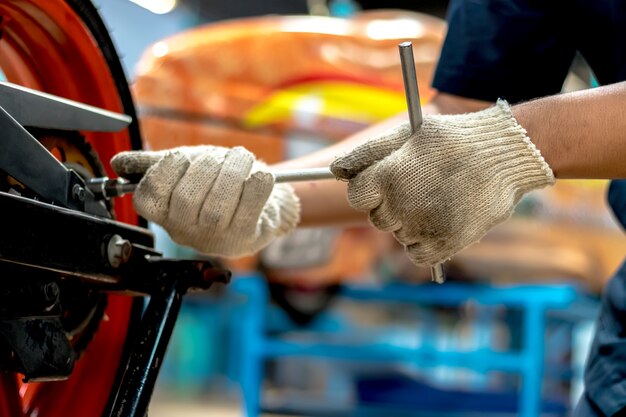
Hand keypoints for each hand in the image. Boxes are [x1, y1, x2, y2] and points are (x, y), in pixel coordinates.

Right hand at [111, 146, 299, 256]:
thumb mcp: (185, 170)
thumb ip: (153, 165)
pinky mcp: (245, 238)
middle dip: (204, 167)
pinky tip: (259, 175)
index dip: (164, 172)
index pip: (149, 198)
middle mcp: (186, 232)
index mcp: (165, 215)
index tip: (182, 156)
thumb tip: (120, 163)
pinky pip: (249, 210)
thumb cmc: (219, 185)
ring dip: (232, 172)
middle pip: (186, 198)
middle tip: (219, 155)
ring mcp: (215, 239)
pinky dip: (256, 186)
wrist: (262, 203)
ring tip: (241, 157)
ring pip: (218, 206)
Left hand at [330, 101, 554, 265]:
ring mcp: (421, 228)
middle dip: (392, 204)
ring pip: (397, 234)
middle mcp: (399, 206)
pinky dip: (424, 242)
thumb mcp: (407, 134)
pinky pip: (416, 253)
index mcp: (387, 177)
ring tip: (439, 198)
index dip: (370, 188)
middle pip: (377, 217)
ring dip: (410, 222)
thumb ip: (367, 153)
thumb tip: (335, 171)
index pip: (356, 195)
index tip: (389, 180)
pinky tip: (440, 220)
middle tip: (421, 185)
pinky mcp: (443, 245)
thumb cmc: (452, 140)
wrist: (505, 155)